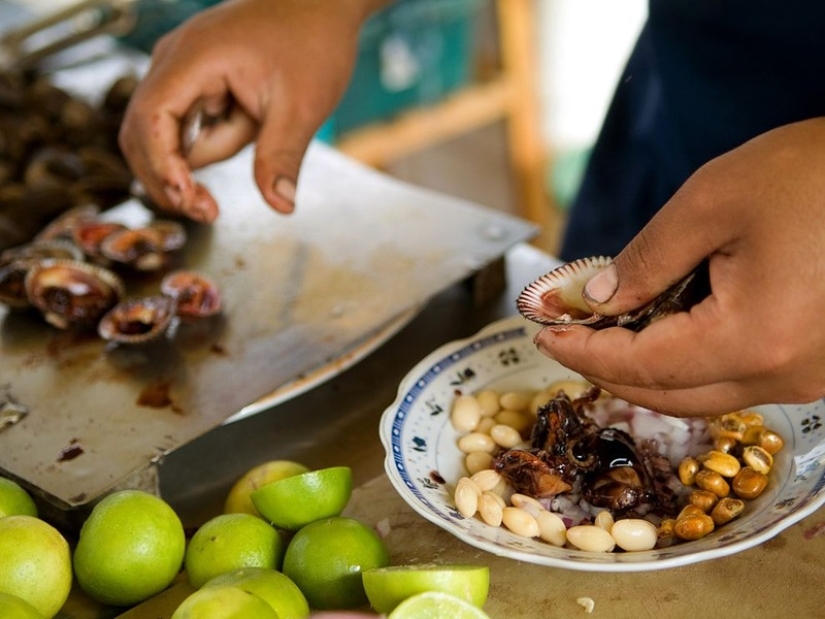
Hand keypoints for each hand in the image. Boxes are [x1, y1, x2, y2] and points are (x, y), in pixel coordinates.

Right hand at [118, 0, 386, 221]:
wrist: (323, 6)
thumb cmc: (313, 42)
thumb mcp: (302, 107)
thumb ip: (282, 157)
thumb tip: (279, 206)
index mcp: (193, 58)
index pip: (151, 119)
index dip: (161, 165)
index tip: (188, 200)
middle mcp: (175, 61)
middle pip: (142, 133)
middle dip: (169, 177)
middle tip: (207, 211)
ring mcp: (182, 71)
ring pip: (170, 134)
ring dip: (206, 154)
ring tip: (257, 131)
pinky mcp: (196, 82)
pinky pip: (193, 125)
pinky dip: (214, 141)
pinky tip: (248, 125)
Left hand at [534, 118, 824, 415]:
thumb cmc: (816, 172)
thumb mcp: (710, 202)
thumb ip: (644, 261)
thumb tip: (597, 301)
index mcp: (754, 340)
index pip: (641, 367)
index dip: (584, 353)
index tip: (545, 334)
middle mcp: (786, 375)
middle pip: (668, 395)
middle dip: (607, 368)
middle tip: (567, 336)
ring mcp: (809, 376)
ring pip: (702, 392)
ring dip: (647, 367)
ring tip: (607, 327)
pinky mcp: (818, 362)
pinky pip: (736, 377)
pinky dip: (689, 360)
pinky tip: (665, 324)